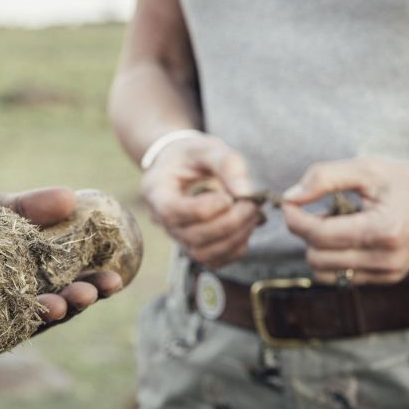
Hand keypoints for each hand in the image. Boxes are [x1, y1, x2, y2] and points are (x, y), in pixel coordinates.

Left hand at [0, 187, 123, 325]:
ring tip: (57, 305)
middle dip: (76, 301)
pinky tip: (14, 322)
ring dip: (45, 316)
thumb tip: (72, 196)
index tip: (114, 276)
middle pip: (56, 308)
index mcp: (31, 277)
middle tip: (89, 291)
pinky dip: (2, 331)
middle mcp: (18, 304)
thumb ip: (29, 206)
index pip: (70, 284)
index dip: (94, 283)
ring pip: (27, 325)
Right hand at [140, 134, 257, 267]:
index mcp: (156, 192)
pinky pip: (213, 261)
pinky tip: (246, 228)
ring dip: (233, 239)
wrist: (182, 167)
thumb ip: (226, 163)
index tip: (228, 196)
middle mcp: (162, 220)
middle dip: (228, 223)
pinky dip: (235, 250)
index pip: (173, 212)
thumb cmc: (191, 156)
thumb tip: (245, 192)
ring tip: (252, 216)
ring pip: (202, 254)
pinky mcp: (194, 246)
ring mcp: (177, 236)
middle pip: (191, 236)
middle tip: (251, 205)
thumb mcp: (205, 147)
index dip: (205, 209)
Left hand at [282, 157, 408, 283]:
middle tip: (317, 210)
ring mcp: (387, 274)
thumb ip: (323, 178)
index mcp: (381, 230)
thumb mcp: (367, 169)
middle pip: (316, 257)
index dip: (293, 218)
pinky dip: (333, 259)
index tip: (290, 202)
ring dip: (318, 249)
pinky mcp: (386, 280)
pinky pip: (341, 278)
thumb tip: (290, 197)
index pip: (317, 235)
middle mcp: (384, 259)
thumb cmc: (408, 183)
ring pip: (324, 273)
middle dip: (306, 232)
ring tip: (333, 224)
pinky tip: (346, 238)